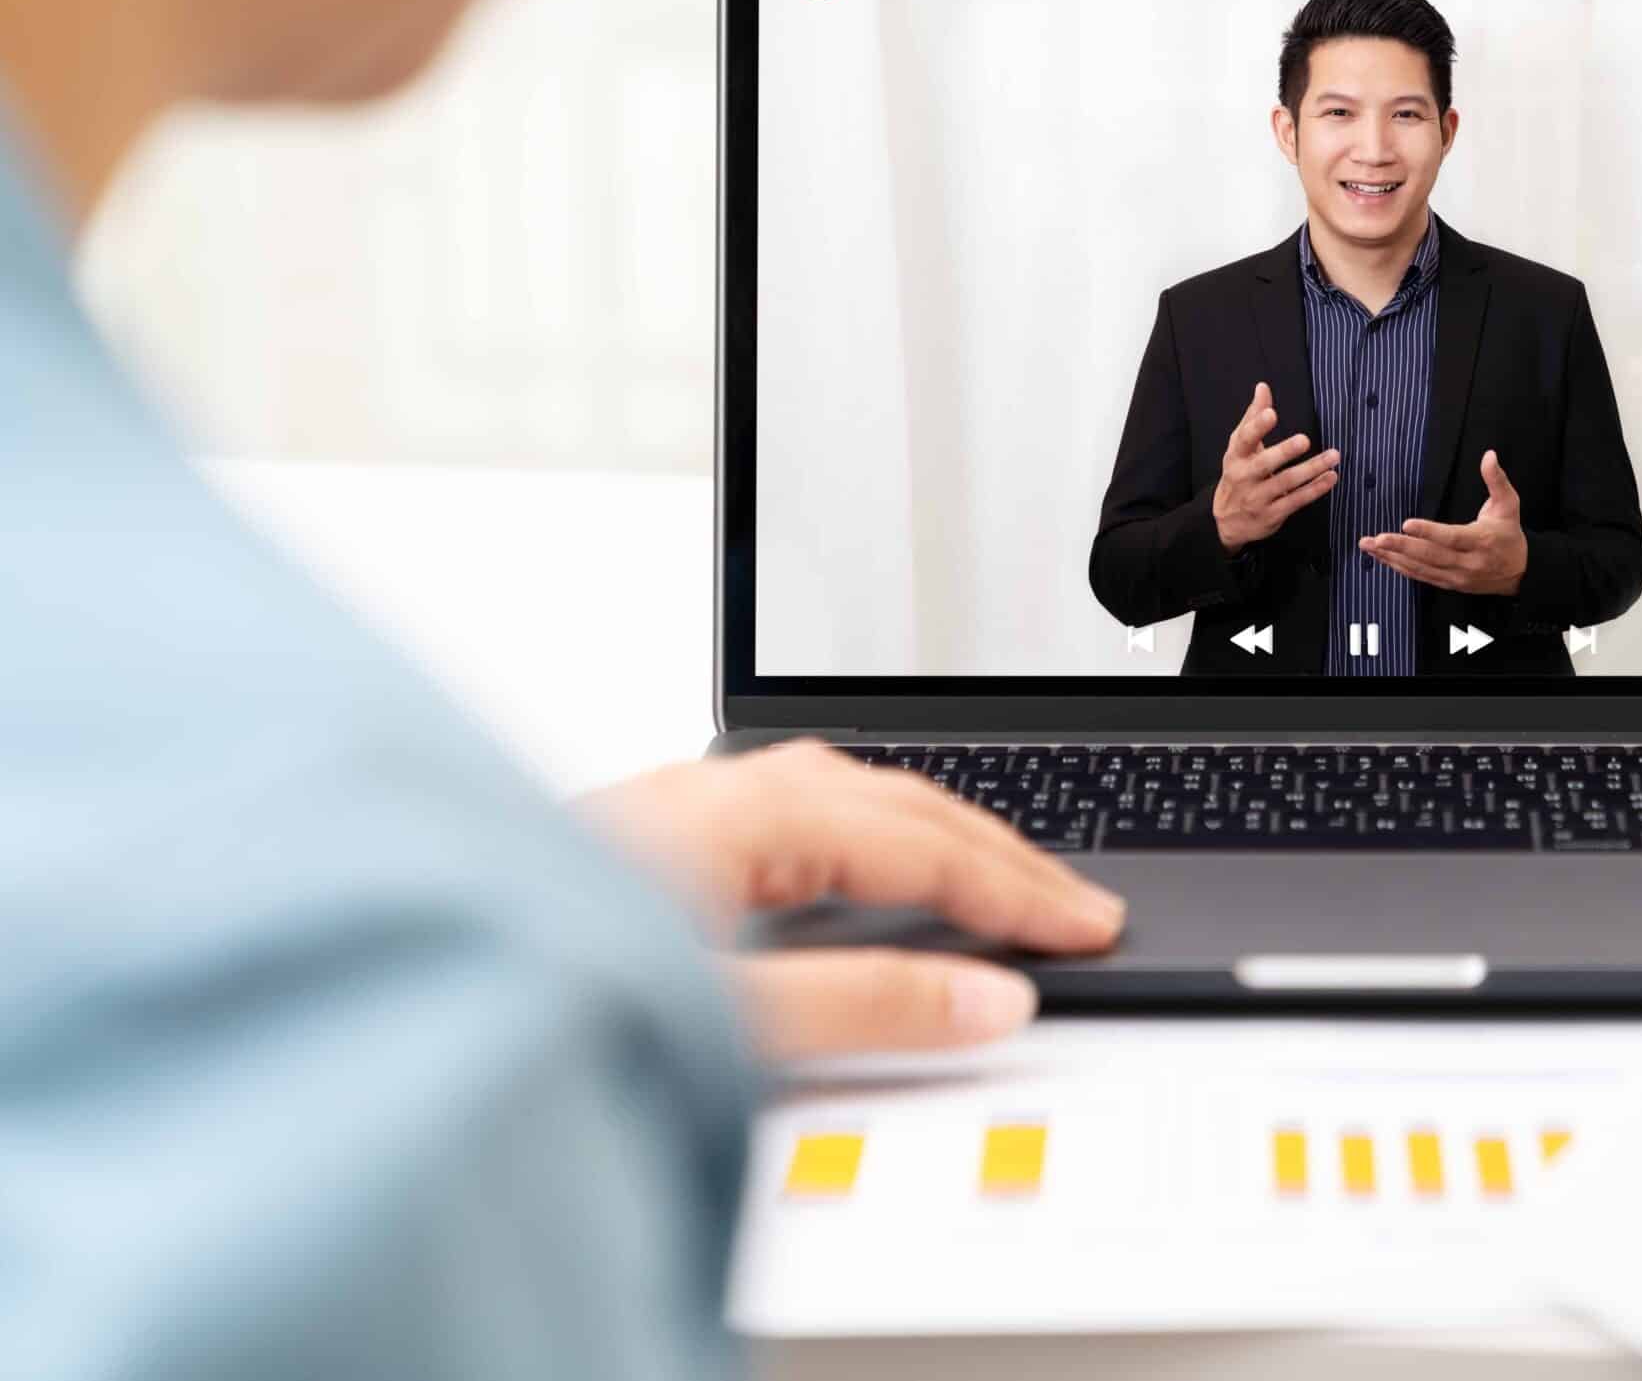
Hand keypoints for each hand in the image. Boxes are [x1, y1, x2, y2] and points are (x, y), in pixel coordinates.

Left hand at [578, 743, 1125, 1060]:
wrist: (389, 972)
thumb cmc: (525, 979)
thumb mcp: (724, 1013)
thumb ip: (865, 1009)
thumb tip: (987, 998)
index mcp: (746, 812)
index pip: (926, 845)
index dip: (1020, 892)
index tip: (1088, 928)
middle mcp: (715, 791)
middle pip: (897, 803)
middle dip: (998, 852)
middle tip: (1074, 905)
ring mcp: (677, 804)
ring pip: (845, 797)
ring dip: (933, 835)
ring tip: (997, 879)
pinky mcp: (647, 834)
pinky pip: (797, 809)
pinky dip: (868, 836)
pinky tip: (864, 867)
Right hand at [1213, 379, 1339, 552]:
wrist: (1226, 521)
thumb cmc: (1238, 474)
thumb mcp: (1239, 447)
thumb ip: (1253, 417)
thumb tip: (1263, 387)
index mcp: (1236, 456)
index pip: (1244, 439)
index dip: (1257, 426)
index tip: (1271, 413)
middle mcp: (1245, 477)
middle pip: (1265, 463)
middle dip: (1284, 451)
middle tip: (1304, 440)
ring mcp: (1258, 498)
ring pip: (1287, 483)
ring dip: (1312, 469)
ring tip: (1333, 456)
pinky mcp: (1272, 515)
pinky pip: (1297, 501)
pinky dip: (1315, 489)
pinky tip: (1331, 477)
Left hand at [1359, 448, 1528, 596]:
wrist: (1521, 572)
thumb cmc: (1510, 534)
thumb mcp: (1509, 504)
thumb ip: (1496, 480)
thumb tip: (1489, 455)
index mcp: (1481, 541)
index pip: (1451, 537)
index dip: (1428, 532)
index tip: (1406, 524)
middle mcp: (1468, 562)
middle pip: (1430, 555)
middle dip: (1400, 547)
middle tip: (1376, 539)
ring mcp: (1457, 576)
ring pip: (1421, 568)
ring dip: (1393, 558)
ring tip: (1370, 547)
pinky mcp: (1450, 584)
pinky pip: (1421, 576)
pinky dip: (1401, 568)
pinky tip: (1384, 559)